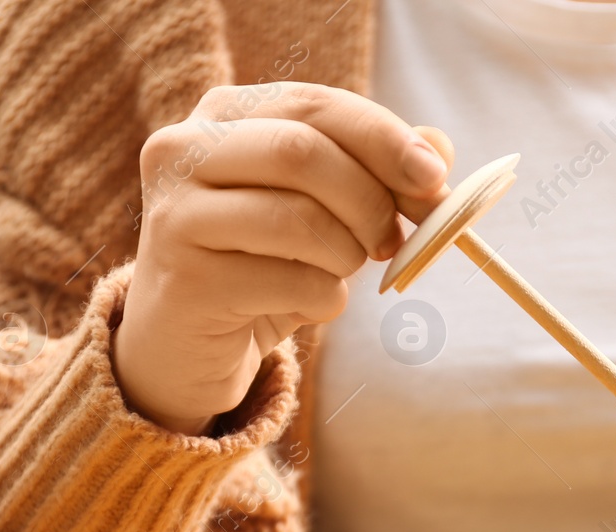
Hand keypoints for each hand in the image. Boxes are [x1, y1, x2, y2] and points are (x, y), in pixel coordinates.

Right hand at [113, 82, 454, 434]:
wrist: (188, 344)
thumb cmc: (262, 264)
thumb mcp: (322, 210)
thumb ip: (376, 171)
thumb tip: (440, 147)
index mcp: (222, 115)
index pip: (315, 104)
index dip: (385, 139)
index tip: (435, 178)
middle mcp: (183, 150)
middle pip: (305, 152)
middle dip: (370, 200)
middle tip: (392, 242)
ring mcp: (175, 213)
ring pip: (299, 217)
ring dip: (347, 254)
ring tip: (340, 272)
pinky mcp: (185, 279)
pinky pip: (292, 282)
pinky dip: (327, 299)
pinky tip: (312, 306)